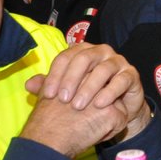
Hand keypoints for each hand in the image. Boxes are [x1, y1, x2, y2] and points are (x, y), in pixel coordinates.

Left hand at [22, 43, 149, 157]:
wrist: (116, 108)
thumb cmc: (89, 96)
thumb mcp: (67, 92)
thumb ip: (49, 86)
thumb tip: (28, 84)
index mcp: (83, 51)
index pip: (66, 57)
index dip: (55, 75)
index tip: (47, 95)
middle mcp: (101, 52)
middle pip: (85, 58)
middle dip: (72, 79)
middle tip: (63, 100)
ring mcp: (118, 61)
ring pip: (104, 69)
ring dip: (89, 87)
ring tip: (78, 106)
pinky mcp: (131, 74)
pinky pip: (121, 80)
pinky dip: (110, 92)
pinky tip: (99, 104)